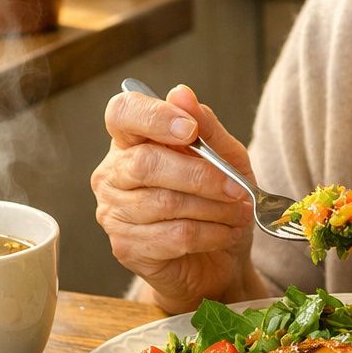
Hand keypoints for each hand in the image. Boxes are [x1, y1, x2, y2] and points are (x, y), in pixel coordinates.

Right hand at [91, 84, 267, 312]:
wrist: (220, 259)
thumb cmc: (217, 200)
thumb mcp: (226, 157)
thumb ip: (205, 126)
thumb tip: (181, 93)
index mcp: (131, 141)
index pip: (122, 113)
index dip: (154, 117)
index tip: (190, 130)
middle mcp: (113, 174)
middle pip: (146, 163)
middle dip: (201, 175)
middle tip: (237, 188)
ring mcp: (113, 213)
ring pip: (165, 202)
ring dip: (214, 208)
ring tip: (238, 212)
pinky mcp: (126, 248)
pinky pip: (173, 235)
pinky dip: (211, 233)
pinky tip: (226, 233)